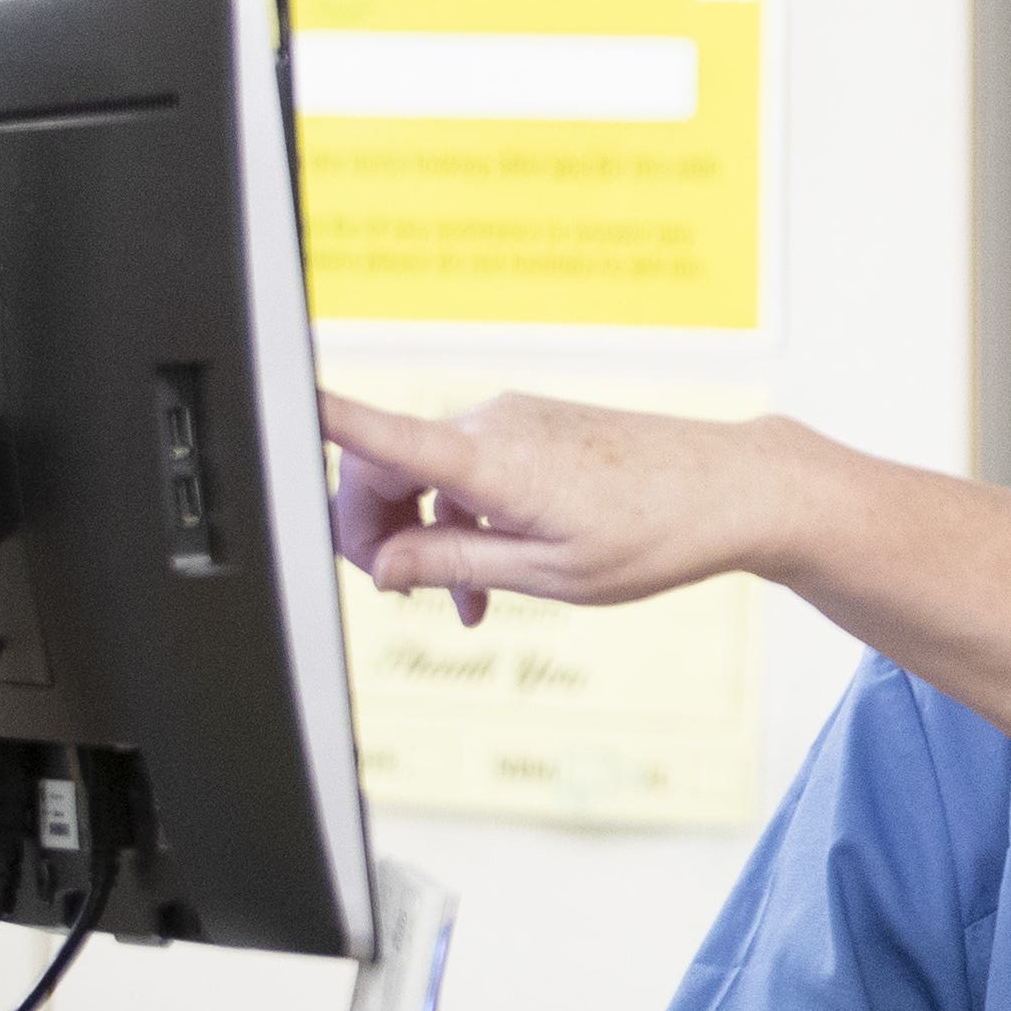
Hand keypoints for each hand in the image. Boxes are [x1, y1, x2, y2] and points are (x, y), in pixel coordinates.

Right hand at [326, 392, 786, 623]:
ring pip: (430, 475)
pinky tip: (490, 574)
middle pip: (387, 469)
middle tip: (402, 595)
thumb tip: (384, 565)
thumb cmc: (659, 532)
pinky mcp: (535, 429)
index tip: (273, 406)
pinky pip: (470, 470)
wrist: (737, 489)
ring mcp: (516, 421)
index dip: (321, 420)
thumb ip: (455, 563)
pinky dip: (463, 518)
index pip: (382, 435)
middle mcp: (496, 425)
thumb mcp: (550, 574)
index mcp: (492, 460)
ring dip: (426, 536)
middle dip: (376, 534)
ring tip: (464, 604)